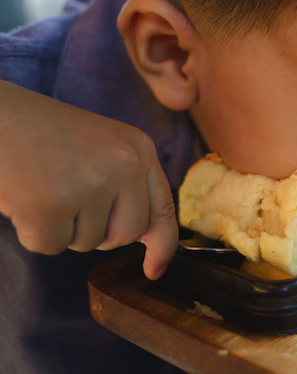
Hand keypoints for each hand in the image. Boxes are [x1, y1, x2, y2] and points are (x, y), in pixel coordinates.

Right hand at [0, 81, 176, 279]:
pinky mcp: (51, 205)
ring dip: (63, 228)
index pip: (163, 209)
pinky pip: (51, 246)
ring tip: (47, 189)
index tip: (154, 270)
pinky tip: (27, 199)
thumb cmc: (46, 134)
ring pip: (87, 242)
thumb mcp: (104, 148)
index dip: (162, 245)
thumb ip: (131, 187)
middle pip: (127, 234)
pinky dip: (34, 233)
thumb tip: (154, 245)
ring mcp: (89, 184)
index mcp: (139, 148)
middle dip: (99, 232)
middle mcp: (123, 164)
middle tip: (71, 202)